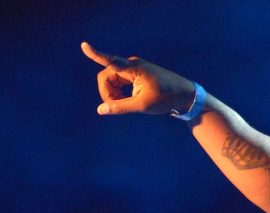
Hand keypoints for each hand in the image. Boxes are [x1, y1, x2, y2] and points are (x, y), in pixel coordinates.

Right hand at [81, 41, 196, 116]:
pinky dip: (120, 92)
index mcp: (134, 68)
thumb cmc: (166, 99)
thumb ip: (120, 107)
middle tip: (115, 108)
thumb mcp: (142, 105)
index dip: (96, 55)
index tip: (84, 46)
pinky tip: (128, 100)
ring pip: (112, 80)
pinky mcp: (136, 74)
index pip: (111, 61)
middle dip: (107, 92)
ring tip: (125, 105)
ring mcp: (134, 69)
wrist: (185, 95)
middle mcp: (132, 65)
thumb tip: (101, 110)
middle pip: (107, 77)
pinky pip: (119, 82)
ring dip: (113, 93)